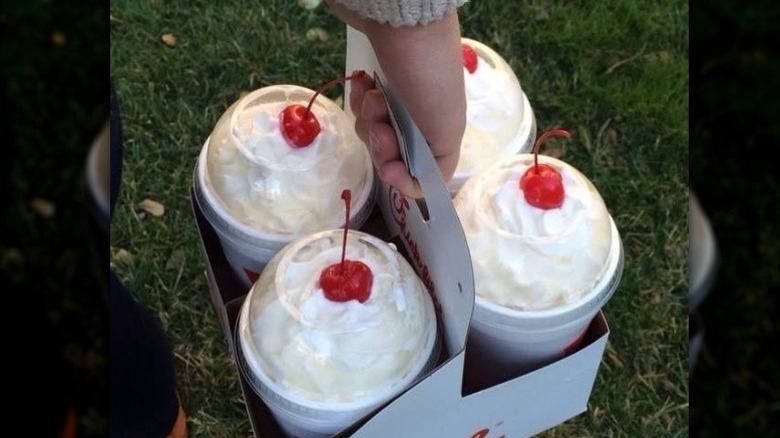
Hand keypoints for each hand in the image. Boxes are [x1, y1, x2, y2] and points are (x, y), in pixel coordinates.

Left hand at [327, 2, 465, 197]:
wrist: (402, 19)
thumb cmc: (428, 75)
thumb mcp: (445, 129)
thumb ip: (437, 167)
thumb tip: (419, 188)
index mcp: (440, 131)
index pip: (417, 172)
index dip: (400, 176)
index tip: (389, 166)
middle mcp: (419, 118)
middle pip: (390, 153)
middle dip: (379, 143)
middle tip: (379, 125)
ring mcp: (395, 99)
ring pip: (371, 131)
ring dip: (367, 118)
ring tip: (373, 96)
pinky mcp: (374, 81)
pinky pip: (359, 106)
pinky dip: (358, 100)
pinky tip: (362, 84)